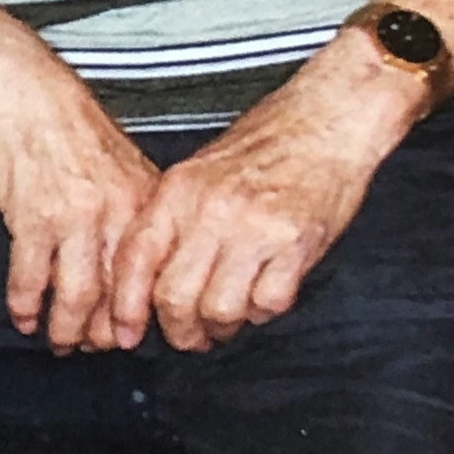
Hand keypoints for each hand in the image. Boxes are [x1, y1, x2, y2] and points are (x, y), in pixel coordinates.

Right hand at [0, 30, 160, 350]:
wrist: (22, 90)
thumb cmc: (68, 126)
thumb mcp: (122, 165)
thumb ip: (136, 213)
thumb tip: (141, 267)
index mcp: (144, 200)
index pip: (154, 275)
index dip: (144, 314)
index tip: (134, 334)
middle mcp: (117, 213)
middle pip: (120, 297)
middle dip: (106, 334)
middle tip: (95, 347)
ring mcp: (75, 217)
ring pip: (77, 299)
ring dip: (66, 331)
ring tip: (59, 342)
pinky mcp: (32, 217)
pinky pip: (30, 280)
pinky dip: (25, 306)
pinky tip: (24, 317)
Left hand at [110, 35, 421, 351]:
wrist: (327, 117)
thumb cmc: (268, 143)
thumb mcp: (200, 170)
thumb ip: (173, 220)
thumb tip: (148, 280)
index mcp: (179, 190)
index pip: (135, 259)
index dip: (126, 308)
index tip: (128, 333)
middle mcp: (211, 209)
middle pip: (173, 297)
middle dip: (179, 331)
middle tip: (190, 336)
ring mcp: (254, 227)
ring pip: (219, 309)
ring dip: (222, 327)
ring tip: (229, 320)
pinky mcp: (295, 243)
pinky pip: (268, 303)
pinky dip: (264, 312)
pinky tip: (264, 296)